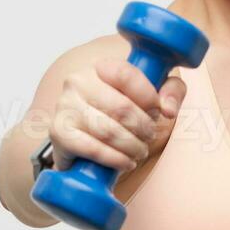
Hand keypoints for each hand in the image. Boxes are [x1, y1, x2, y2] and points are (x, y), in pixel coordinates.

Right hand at [50, 58, 186, 174]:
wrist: (85, 141)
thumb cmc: (121, 115)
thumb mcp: (152, 96)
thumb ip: (170, 92)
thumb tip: (168, 109)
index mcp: (100, 67)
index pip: (127, 74)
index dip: (148, 97)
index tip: (157, 111)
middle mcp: (77, 81)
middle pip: (121, 107)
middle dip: (143, 128)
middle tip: (149, 137)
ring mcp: (65, 106)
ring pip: (108, 130)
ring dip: (132, 146)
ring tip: (139, 151)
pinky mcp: (58, 132)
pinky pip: (92, 148)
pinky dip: (115, 159)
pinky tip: (125, 162)